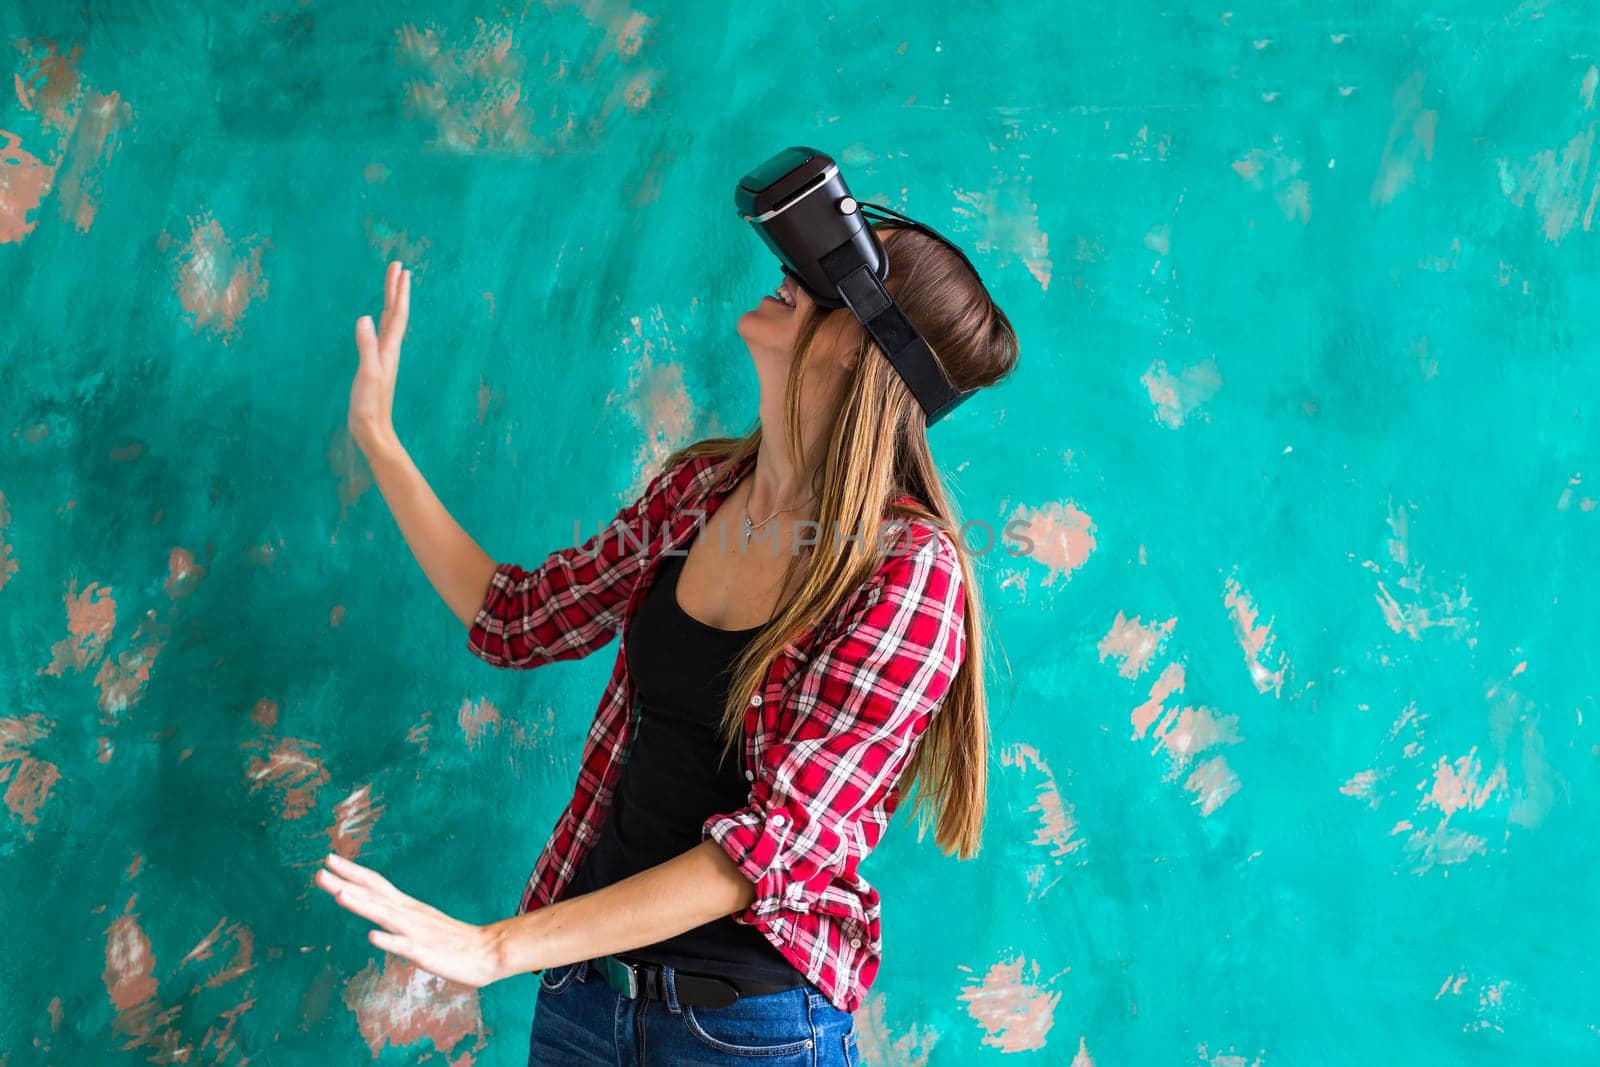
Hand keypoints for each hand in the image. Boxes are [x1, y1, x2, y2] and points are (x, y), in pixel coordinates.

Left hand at [315, 852, 504, 988]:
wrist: (489, 951)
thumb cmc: (455, 940)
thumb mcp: (423, 922)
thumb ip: (400, 916)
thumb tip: (376, 914)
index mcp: (408, 907)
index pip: (375, 884)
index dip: (352, 872)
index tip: (329, 859)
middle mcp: (409, 914)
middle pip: (374, 894)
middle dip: (346, 883)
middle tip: (320, 870)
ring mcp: (417, 933)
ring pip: (386, 916)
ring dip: (362, 905)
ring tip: (339, 895)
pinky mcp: (427, 953)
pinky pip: (405, 947)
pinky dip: (388, 940)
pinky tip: (372, 936)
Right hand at [350, 260, 410, 453]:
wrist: (372, 430)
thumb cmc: (369, 405)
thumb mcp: (367, 374)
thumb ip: (366, 347)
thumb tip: (364, 318)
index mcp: (389, 349)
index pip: (397, 313)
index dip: (398, 291)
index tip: (400, 268)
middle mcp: (389, 350)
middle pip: (396, 313)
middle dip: (396, 289)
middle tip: (398, 266)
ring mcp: (383, 357)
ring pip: (390, 322)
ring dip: (392, 301)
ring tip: (393, 285)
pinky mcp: (376, 365)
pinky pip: (381, 334)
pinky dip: (382, 320)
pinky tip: (378, 320)